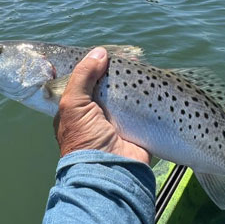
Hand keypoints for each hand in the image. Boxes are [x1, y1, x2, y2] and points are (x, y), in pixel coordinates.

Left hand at [54, 47, 149, 163]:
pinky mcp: (136, 125)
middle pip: (105, 85)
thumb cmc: (83, 139)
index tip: (103, 52)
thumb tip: (99, 53)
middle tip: (127, 55)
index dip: (91, 67)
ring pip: (124, 92)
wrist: (111, 170)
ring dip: (132, 81)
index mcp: (74, 109)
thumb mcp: (73, 104)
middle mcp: (94, 113)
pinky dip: (147, 94)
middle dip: (115, 71)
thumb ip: (83, 76)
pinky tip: (151, 79)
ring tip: (140, 61)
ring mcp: (116, 119)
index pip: (81, 82)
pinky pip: (142, 105)